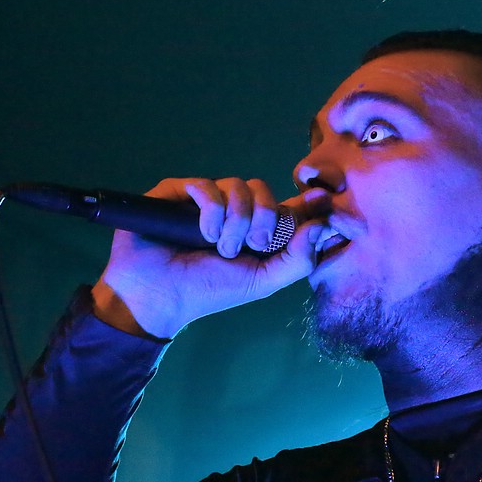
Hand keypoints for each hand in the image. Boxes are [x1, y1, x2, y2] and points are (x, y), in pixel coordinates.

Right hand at [91, 177, 329, 338]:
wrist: (159, 295)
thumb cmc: (208, 291)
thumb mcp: (262, 282)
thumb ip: (298, 260)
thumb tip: (322, 227)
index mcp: (255, 232)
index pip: (288, 208)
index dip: (307, 203)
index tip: (322, 199)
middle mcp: (233, 212)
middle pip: (264, 192)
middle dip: (262, 219)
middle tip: (251, 245)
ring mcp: (206, 200)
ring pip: (239, 186)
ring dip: (236, 219)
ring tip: (220, 246)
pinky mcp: (179, 192)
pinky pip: (207, 185)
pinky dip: (211, 208)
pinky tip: (204, 231)